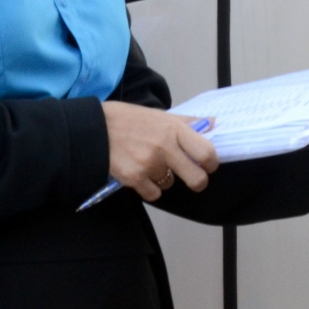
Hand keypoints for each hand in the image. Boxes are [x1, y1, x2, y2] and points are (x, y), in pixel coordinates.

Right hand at [103, 102, 218, 200]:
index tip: (208, 165)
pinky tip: (139, 173)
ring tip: (149, 164)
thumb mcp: (160, 115)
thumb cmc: (130, 120)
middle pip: (197, 178)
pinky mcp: (134, 178)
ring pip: (170, 184)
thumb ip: (187, 122)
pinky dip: (148, 188)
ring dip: (164, 179)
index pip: (207, 153)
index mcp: (174, 129)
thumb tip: (213, 123)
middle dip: (198, 182)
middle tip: (192, 179)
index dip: (212, 163)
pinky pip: (153, 194)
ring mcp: (149, 164)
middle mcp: (165, 147)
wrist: (95, 129)